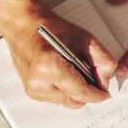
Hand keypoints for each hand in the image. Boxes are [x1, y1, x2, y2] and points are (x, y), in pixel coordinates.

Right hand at [0, 0, 116, 108]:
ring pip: (67, 102)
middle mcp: (39, 82)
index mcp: (50, 67)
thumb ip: (102, 61)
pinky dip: (65, 91)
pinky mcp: (31, 92)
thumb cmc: (50, 27)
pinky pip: (56, 99)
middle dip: (87, 93)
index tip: (105, 93)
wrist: (22, 24)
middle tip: (91, 76)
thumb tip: (105, 82)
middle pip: (75, 101)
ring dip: (75, 92)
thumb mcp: (85, 39)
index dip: (97, 95)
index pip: (81, 93)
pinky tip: (63, 74)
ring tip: (74, 71)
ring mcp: (33, 89)